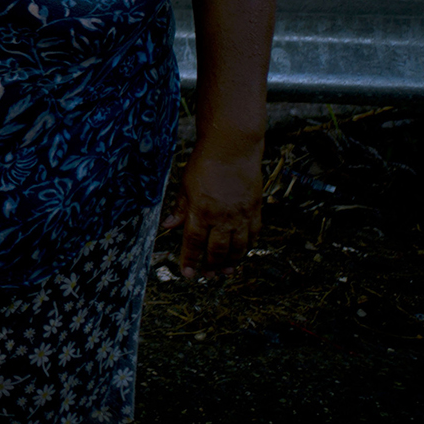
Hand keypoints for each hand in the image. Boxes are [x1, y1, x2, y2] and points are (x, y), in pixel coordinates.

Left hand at [162, 143, 262, 278]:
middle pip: (217, 250)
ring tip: (226, 271)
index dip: (190, 260)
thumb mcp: (185, 185)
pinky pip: (253, 234)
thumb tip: (168, 226)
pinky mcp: (255, 209)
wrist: (232, 148)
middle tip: (208, 276)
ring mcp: (241, 215)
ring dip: (231, 262)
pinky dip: (248, 246)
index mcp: (201, 211)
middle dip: (212, 266)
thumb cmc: (205, 163)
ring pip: (237, 247)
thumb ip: (179, 208)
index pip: (193, 243)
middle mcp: (222, 217)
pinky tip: (243, 252)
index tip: (187, 274)